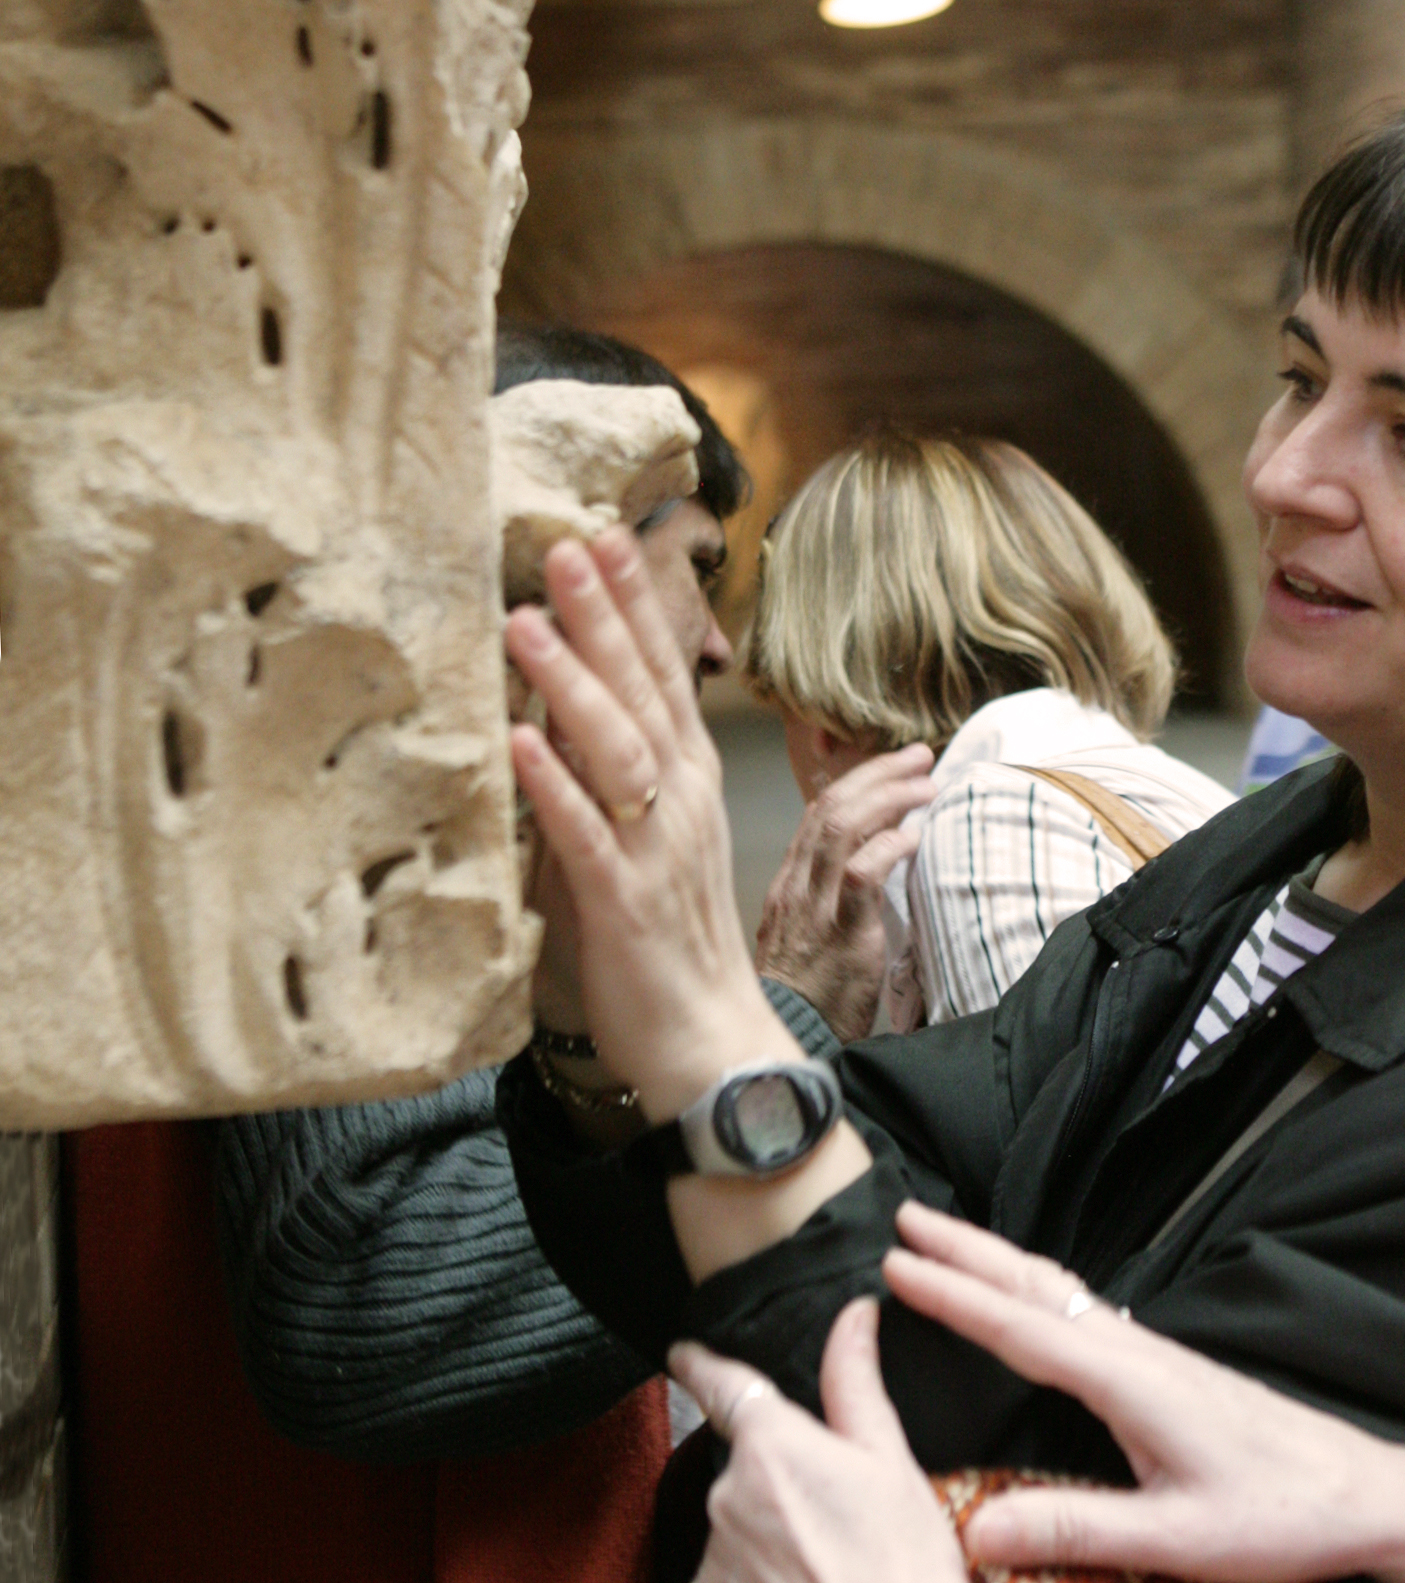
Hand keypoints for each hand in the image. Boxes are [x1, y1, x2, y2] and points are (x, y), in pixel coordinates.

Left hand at [505, 531, 772, 1117]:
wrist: (708, 1044)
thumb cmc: (664, 943)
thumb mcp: (643, 840)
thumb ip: (605, 778)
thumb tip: (549, 715)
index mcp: (684, 781)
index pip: (661, 676)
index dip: (632, 607)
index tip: (602, 537)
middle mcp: (678, 801)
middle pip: (642, 691)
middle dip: (604, 615)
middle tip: (566, 543)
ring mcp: (654, 850)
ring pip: (615, 749)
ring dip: (570, 682)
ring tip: (525, 622)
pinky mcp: (623, 903)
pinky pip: (585, 836)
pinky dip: (553, 785)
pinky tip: (519, 740)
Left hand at [673, 1307, 993, 1582]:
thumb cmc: (910, 1577)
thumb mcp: (895, 1466)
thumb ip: (857, 1384)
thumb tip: (851, 1317)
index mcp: (773, 1448)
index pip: (722, 1387)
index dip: (702, 1366)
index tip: (683, 1355)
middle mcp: (725, 1501)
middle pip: (744, 1479)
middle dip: (780, 1494)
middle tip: (841, 1534)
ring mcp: (709, 1570)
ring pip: (736, 1544)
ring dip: (771, 1556)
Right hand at [754, 746, 934, 1040]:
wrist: (787, 1040)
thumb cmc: (806, 994)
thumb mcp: (808, 934)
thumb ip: (833, 895)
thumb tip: (876, 857)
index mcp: (790, 883)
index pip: (820, 812)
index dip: (859, 781)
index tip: (895, 767)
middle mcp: (797, 886)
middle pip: (832, 807)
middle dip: (879, 774)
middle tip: (920, 757)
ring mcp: (816, 908)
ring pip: (844, 828)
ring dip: (890, 798)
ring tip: (928, 786)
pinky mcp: (841, 934)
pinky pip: (863, 875)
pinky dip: (891, 846)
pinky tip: (915, 837)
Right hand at [883, 1205, 1404, 1582]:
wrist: (1366, 1498)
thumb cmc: (1283, 1519)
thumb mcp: (1176, 1541)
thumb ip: (1076, 1531)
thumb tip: (975, 1533)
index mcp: (1132, 1383)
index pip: (1022, 1329)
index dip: (953, 1296)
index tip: (893, 1265)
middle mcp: (1141, 1355)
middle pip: (1038, 1286)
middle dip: (967, 1249)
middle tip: (902, 1217)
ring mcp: (1159, 1357)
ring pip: (1062, 1292)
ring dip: (999, 1262)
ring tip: (947, 1242)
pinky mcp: (1173, 1371)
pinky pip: (1085, 1311)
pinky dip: (1037, 1289)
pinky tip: (1032, 1300)